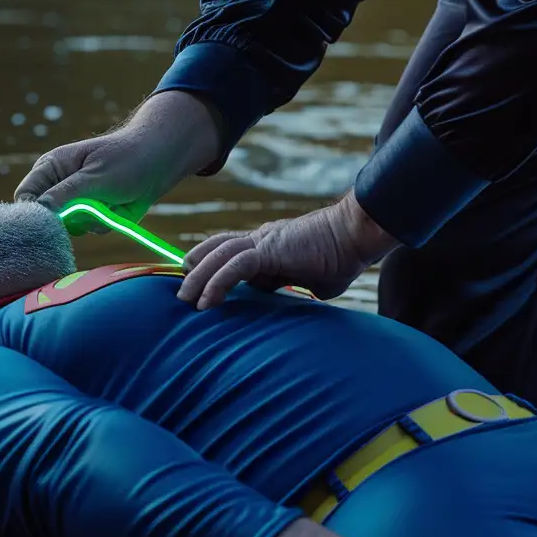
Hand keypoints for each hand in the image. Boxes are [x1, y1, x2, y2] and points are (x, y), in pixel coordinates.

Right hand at [15, 90, 224, 219]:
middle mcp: (58, 186)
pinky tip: (118, 208)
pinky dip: (106, 224)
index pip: (26, 196)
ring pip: (71, 228)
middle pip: (46, 218)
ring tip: (109, 203)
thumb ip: (66, 194)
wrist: (159, 163)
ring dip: (91, 221)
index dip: (33, 212)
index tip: (53, 222)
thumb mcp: (94, 177)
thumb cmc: (125, 160)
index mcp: (50, 168)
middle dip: (69, 219)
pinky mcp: (93, 214)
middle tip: (92, 208)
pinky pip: (91, 230)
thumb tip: (40, 210)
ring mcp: (76, 202)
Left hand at [175, 194, 396, 310]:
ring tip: (185, 300)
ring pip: (218, 255)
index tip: (199, 289)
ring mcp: (263, 242)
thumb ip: (299, 286)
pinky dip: (217, 283)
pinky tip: (207, 301)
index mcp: (270, 246)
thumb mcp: (315, 280)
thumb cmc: (344, 258)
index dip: (211, 267)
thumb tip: (299, 299)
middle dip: (194, 269)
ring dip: (198, 278)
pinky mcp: (268, 250)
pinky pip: (233, 267)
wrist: (355, 236)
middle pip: (215, 248)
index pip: (230, 253)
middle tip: (181, 294)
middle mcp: (261, 240)